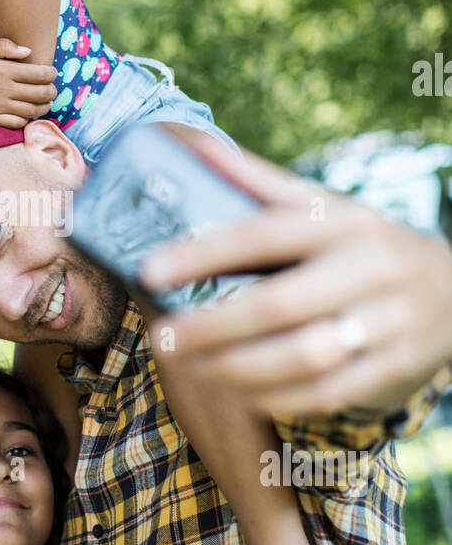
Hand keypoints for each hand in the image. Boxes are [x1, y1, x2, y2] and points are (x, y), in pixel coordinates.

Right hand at [0, 37, 56, 126]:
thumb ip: (3, 46)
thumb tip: (27, 51)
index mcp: (4, 70)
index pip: (40, 73)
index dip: (52, 73)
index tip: (52, 73)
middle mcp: (4, 90)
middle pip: (41, 94)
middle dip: (52, 91)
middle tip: (52, 89)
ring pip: (32, 111)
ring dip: (43, 107)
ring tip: (44, 103)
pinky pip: (15, 124)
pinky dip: (26, 121)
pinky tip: (26, 115)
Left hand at [138, 130, 451, 419]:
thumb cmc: (362, 245)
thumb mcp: (324, 207)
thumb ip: (259, 182)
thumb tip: (195, 146)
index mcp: (344, 222)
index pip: (264, 234)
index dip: (203, 253)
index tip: (151, 270)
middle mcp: (369, 269)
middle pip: (279, 304)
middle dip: (211, 326)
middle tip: (163, 337)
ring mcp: (387, 323)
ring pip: (304, 356)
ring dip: (238, 368)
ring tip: (195, 366)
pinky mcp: (394, 368)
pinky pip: (328, 394)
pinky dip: (276, 397)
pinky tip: (238, 391)